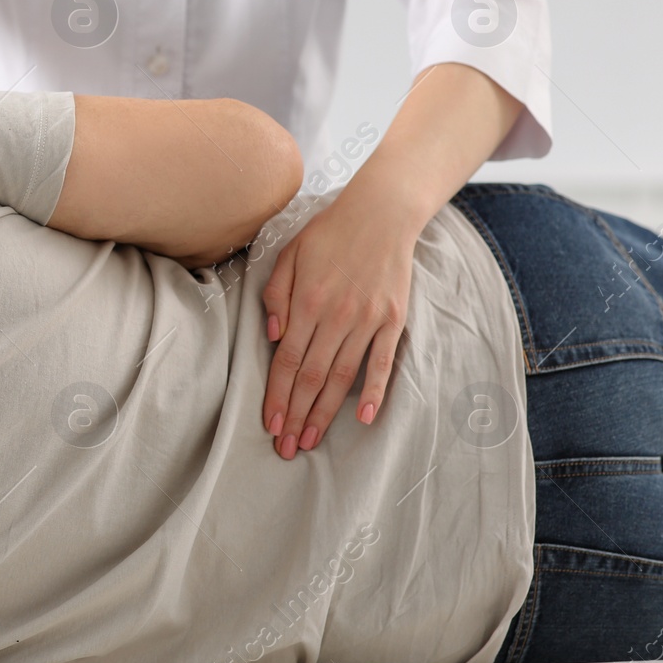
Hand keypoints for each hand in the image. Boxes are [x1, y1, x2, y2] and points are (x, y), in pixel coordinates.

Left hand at [260, 191, 418, 458]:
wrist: (380, 214)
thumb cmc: (327, 234)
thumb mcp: (288, 255)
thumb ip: (276, 297)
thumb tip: (273, 336)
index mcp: (306, 302)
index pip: (287, 361)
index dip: (277, 395)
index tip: (269, 424)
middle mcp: (336, 316)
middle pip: (312, 377)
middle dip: (296, 415)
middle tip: (286, 448)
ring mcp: (367, 320)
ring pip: (342, 376)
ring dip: (325, 413)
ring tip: (311, 440)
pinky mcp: (392, 320)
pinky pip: (382, 362)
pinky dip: (373, 391)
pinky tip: (363, 418)